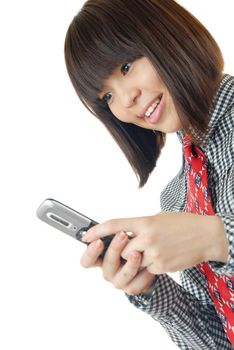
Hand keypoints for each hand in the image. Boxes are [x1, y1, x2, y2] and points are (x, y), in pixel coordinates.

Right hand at [80, 231, 155, 294]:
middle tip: (122, 235)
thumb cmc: (134, 242)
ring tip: (137, 253)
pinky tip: (149, 267)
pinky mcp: (132, 287)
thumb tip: (112, 225)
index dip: (90, 253)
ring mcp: (119, 280)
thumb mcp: (123, 233)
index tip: (98, 241)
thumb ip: (113, 230)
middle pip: (106, 265)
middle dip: (114, 249)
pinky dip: (143, 276)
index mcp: (100, 258)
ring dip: (130, 265)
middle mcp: (108, 270)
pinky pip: (136, 285)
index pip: (87, 260)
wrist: (152, 255)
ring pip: (122, 277)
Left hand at [83, 212, 227, 273]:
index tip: (86, 236)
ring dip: (134, 260)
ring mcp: (154, 253)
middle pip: (119, 249)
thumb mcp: (157, 219)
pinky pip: (146, 270)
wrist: (205, 235)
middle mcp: (148, 237)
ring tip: (144, 252)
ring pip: (132, 262)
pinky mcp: (162, 267)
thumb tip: (120, 233)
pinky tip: (159, 257)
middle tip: (122, 248)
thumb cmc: (181, 224)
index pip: (114, 225)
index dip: (97, 231)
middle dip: (118, 251)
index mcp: (145, 221)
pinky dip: (147, 266)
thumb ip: (139, 226)